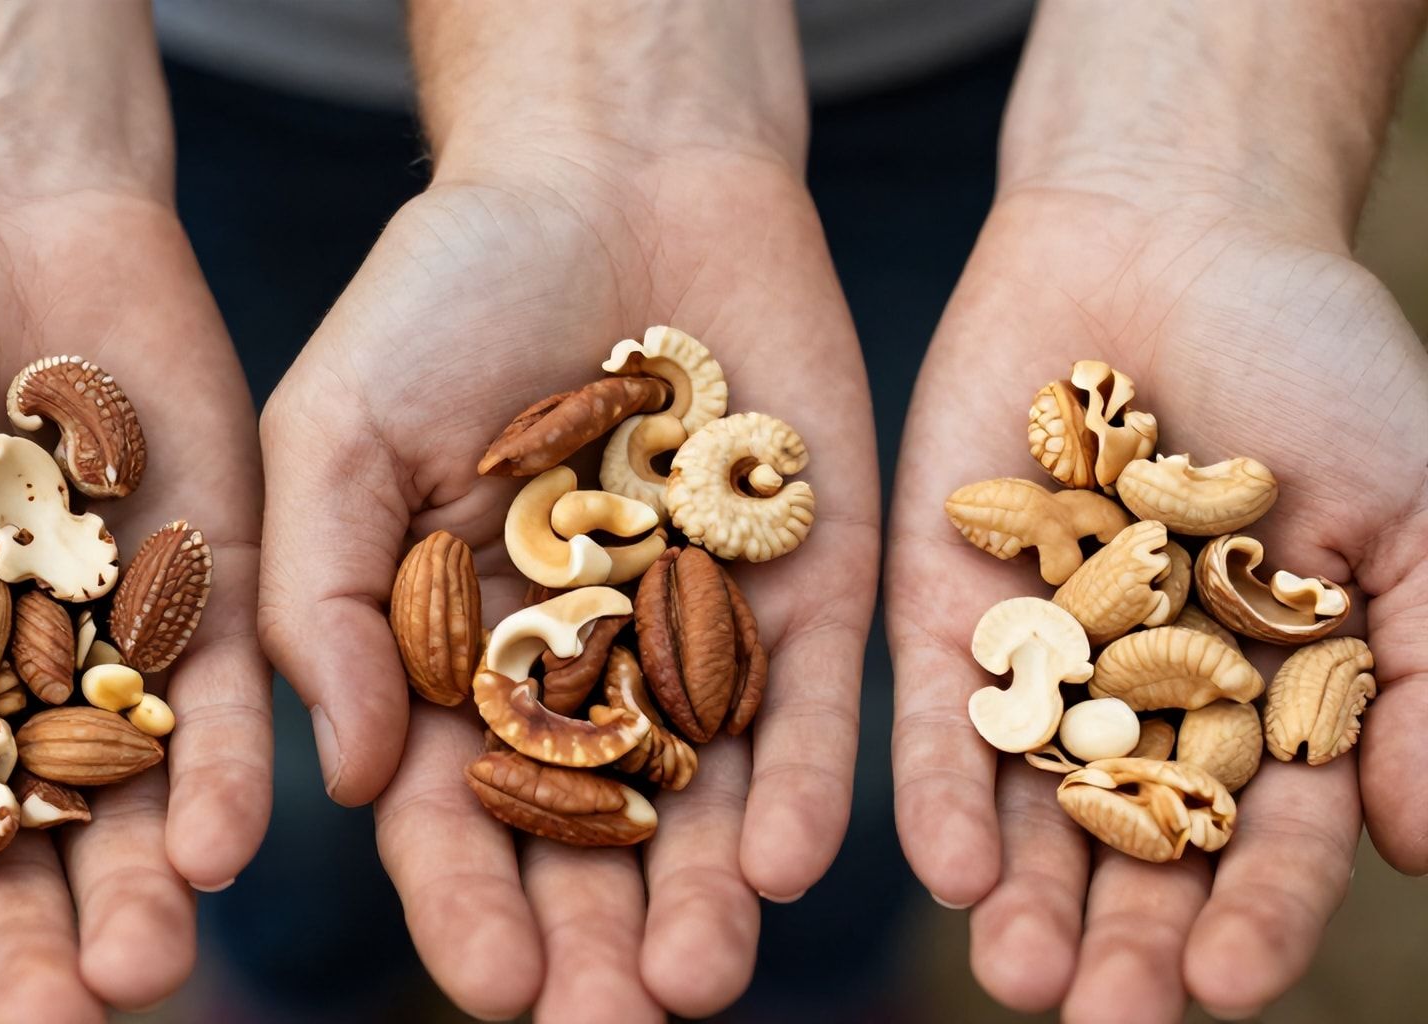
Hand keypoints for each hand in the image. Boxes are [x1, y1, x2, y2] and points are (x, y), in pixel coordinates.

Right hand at [0, 190, 270, 1021]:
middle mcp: (2, 707)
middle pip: (19, 856)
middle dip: (37, 946)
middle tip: (65, 1019)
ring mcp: (117, 658)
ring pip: (132, 806)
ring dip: (141, 892)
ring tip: (150, 965)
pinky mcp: (217, 599)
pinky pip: (228, 704)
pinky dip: (226, 773)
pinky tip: (227, 843)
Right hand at [257, 134, 879, 1016]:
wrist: (611, 172)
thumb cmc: (444, 289)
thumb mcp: (338, 426)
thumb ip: (322, 600)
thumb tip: (351, 789)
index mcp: (456, 656)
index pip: (456, 811)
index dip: (468, 902)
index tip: (494, 981)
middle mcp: (581, 671)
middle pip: (587, 833)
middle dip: (594, 934)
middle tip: (608, 1021)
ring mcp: (700, 636)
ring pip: (703, 797)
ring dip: (701, 895)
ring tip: (697, 979)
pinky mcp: (808, 588)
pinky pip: (811, 702)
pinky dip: (801, 779)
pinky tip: (786, 862)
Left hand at [887, 181, 1427, 1018]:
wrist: (1172, 240)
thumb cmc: (1320, 366)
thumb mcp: (1412, 512)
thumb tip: (1426, 846)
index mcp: (1264, 707)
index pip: (1263, 841)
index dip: (1254, 914)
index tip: (1227, 984)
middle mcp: (1146, 707)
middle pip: (1134, 848)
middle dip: (1123, 936)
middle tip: (1102, 1016)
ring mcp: (1039, 662)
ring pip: (1029, 803)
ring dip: (1023, 891)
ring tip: (1016, 968)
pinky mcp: (945, 608)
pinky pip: (939, 712)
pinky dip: (942, 781)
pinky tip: (944, 859)